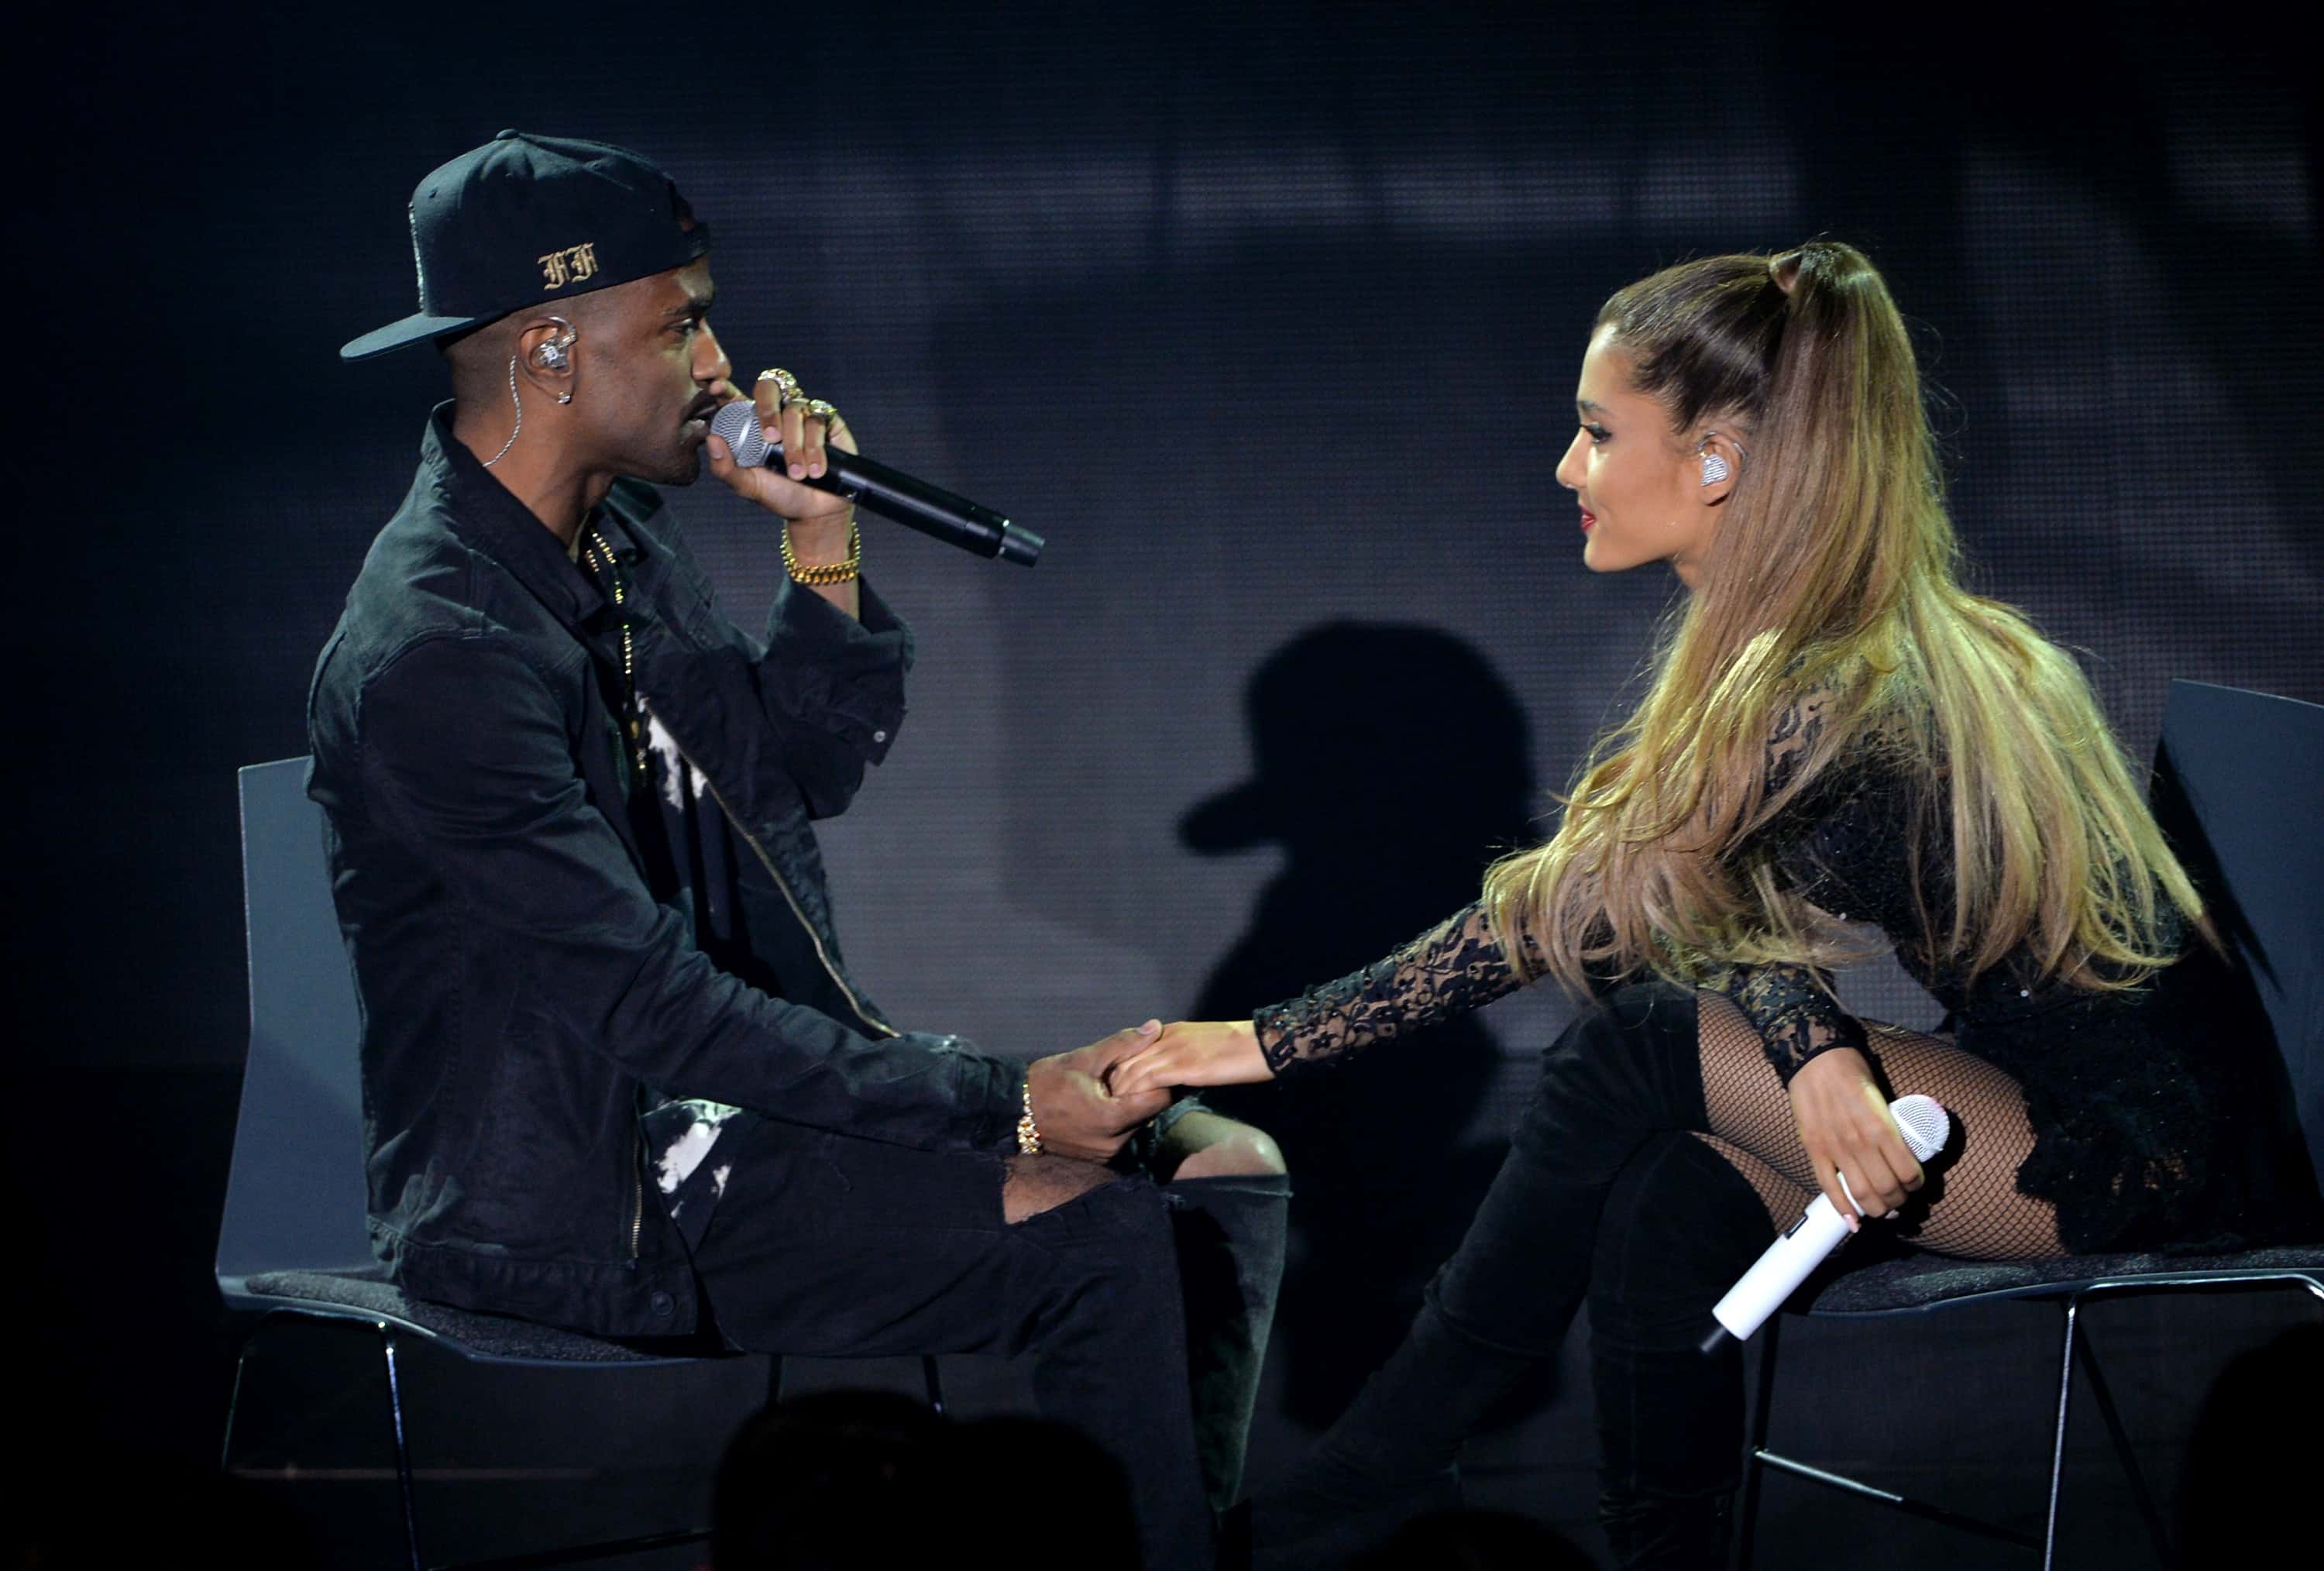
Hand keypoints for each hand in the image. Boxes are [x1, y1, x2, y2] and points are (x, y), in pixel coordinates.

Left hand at [703, 368, 856, 542]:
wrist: (815, 511)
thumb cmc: (778, 494)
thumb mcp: (747, 486)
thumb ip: (725, 467)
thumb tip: (712, 439)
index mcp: (750, 423)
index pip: (734, 396)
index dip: (725, 387)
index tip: (716, 388)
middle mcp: (776, 413)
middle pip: (768, 387)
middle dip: (768, 410)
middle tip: (771, 439)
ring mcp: (801, 415)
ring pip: (794, 409)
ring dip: (795, 445)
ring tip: (797, 474)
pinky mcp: (826, 421)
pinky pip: (817, 420)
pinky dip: (815, 447)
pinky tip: (815, 469)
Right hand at [1024, 1023, 1172, 1162]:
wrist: (1013, 1112)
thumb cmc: (1047, 1082)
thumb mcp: (1085, 1058)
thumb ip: (1123, 1044)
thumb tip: (1156, 1027)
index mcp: (1112, 1119)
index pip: (1160, 1100)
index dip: (1159, 1079)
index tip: (1148, 1065)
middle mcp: (1113, 1144)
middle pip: (1148, 1114)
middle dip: (1142, 1092)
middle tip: (1125, 1074)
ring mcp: (1104, 1155)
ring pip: (1135, 1125)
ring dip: (1129, 1107)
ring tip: (1110, 1088)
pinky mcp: (1097, 1159)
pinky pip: (1119, 1137)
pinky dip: (1116, 1120)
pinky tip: (1101, 1104)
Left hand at [1108, 1020, 1273, 1095]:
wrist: (1260, 1042)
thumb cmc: (1241, 1049)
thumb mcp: (1205, 1048)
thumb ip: (1186, 1056)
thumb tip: (1176, 1075)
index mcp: (1171, 1031)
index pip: (1132, 1048)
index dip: (1120, 1069)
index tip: (1113, 1088)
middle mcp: (1166, 1037)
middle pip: (1125, 1059)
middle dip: (1113, 1082)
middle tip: (1106, 1103)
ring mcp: (1173, 1050)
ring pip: (1131, 1070)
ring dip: (1120, 1092)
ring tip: (1112, 1111)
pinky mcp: (1182, 1065)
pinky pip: (1147, 1080)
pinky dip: (1136, 1095)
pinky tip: (1131, 1109)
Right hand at [1787, 1048, 1922, 1232]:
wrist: (1815, 1059)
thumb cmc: (1852, 1072)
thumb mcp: (1882, 1097)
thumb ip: (1889, 1125)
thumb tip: (1901, 1149)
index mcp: (1881, 1128)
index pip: (1908, 1172)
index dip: (1916, 1185)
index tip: (1916, 1184)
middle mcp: (1860, 1143)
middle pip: (1887, 1189)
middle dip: (1899, 1202)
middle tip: (1901, 1200)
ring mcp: (1835, 1149)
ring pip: (1861, 1194)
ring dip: (1876, 1209)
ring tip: (1883, 1210)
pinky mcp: (1815, 1150)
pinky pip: (1829, 1187)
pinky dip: (1843, 1209)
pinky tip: (1853, 1222)